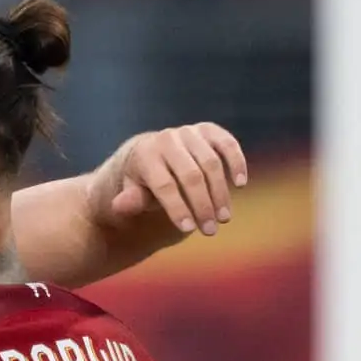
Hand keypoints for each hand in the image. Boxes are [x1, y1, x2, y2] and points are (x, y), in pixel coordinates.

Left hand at [102, 123, 247, 237]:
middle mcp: (167, 139)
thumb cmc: (141, 182)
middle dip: (202, 205)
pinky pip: (227, 143)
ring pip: (211, 163)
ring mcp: (188, 132)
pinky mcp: (208, 130)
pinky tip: (240, 184)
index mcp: (145, 155)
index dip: (177, 208)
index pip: (164, 185)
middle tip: (210, 230)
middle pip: (191, 176)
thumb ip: (132, 200)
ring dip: (221, 193)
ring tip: (224, 218)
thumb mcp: (131, 193)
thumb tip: (120, 205)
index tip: (188, 229)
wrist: (150, 152)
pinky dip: (237, 162)